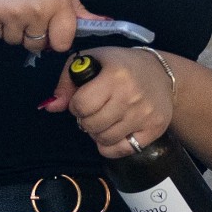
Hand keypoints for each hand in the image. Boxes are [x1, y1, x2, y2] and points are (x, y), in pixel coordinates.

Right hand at [0, 0, 102, 52]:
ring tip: (10, 6)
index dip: (56, 39)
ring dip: (12, 30)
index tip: (50, 30)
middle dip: (32, 34)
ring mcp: (10, 15)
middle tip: (27, 13)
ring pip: (13, 41)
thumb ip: (77, 7)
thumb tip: (104, 23)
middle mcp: (36, 12)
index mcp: (58, 3)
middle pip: (36, 45)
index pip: (62, 43)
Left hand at [41, 46, 172, 157]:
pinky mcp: (154, 129)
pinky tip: (113, 132)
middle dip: (86, 120)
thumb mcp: (92, 61)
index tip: (83, 100)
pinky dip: (111, 146)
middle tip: (93, 111)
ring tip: (104, 120)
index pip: (81, 105)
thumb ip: (67, 82)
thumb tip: (49, 107)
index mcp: (115, 75)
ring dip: (98, 133)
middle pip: (92, 125)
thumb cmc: (121, 65)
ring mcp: (144, 115)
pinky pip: (122, 150)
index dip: (76, 105)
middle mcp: (131, 96)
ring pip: (105, 140)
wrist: (162, 74)